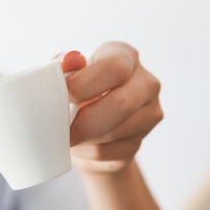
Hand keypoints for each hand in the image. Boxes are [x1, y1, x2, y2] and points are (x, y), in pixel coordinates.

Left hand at [60, 42, 162, 173]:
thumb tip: (68, 60)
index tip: (65, 95)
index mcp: (125, 56)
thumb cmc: (76, 88)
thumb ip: (64, 64)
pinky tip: (78, 144)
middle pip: (122, 104)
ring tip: (65, 134)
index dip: (86, 83)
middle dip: (86, 120)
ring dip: (83, 138)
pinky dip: (88, 152)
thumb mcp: (66, 71)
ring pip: (115, 133)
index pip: (115, 67)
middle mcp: (145, 83)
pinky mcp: (140, 142)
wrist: (88, 120)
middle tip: (61, 126)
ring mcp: (148, 114)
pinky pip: (111, 153)